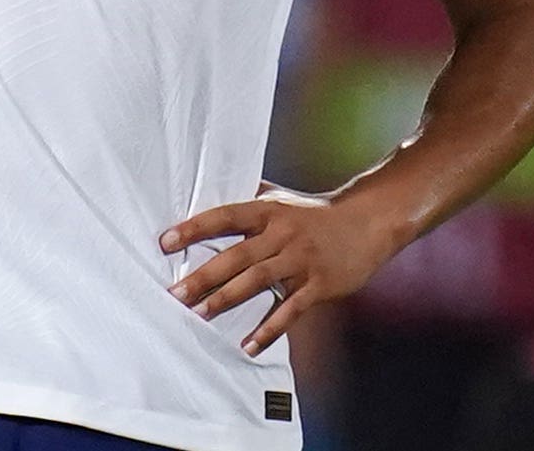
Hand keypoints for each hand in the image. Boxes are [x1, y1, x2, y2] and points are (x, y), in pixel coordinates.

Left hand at [162, 185, 409, 355]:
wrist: (368, 222)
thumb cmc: (315, 212)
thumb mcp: (281, 199)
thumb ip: (249, 199)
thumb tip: (212, 188)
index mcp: (268, 211)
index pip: (224, 217)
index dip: (194, 228)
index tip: (165, 241)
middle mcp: (282, 234)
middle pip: (237, 256)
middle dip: (203, 276)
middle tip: (175, 292)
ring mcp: (301, 260)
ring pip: (258, 281)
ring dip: (227, 300)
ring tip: (200, 315)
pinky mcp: (319, 285)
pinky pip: (290, 310)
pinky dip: (269, 330)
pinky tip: (249, 345)